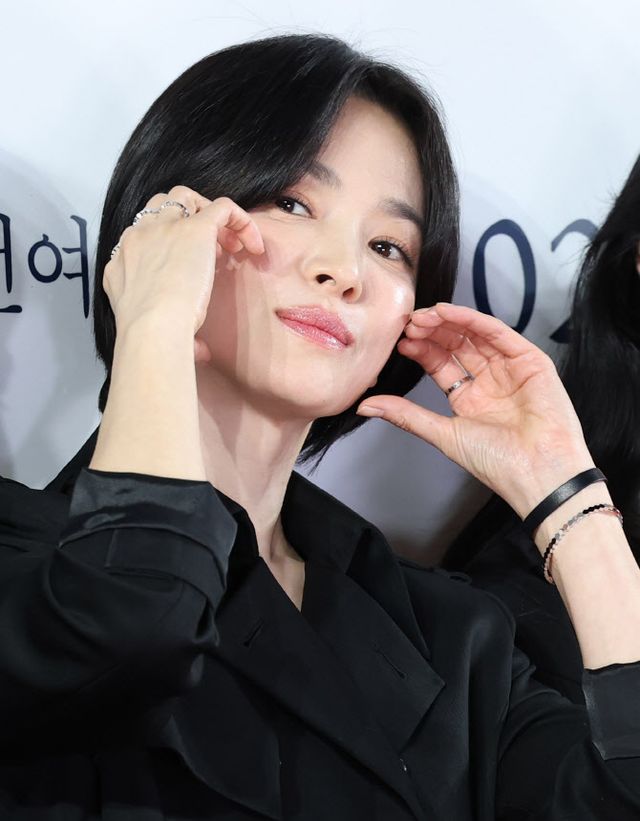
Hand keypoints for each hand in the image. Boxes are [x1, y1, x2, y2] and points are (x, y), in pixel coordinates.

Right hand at [103, 186, 263, 360]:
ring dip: (209, 214)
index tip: (191, 267)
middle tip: (212, 250)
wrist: (152, 327)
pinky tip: (253, 246)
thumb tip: (201, 352)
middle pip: (161, 206)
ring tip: (231, 244)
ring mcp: (166, 228)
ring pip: (186, 197)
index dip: (171, 244)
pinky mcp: (195, 229)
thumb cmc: (151, 336)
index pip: (146, 233)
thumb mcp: (152, 327)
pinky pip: (223, 208)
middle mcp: (139, 235)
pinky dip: (240, 220)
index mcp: (124, 257)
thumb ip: (177, 332)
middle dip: (187, 219)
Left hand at [357, 303, 594, 517]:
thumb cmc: (497, 462)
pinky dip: (474, 320)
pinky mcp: (531, 361)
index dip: (420, 350)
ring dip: (448, 322)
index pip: (441, 365)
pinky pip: (499, 333)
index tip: (399, 342)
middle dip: (431, 332)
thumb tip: (365, 405)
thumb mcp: (442, 433)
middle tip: (408, 325)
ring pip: (475, 335)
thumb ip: (405, 415)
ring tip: (422, 317)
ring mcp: (511, 369)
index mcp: (470, 399)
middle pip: (456, 346)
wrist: (537, 473)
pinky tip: (449, 313)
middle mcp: (490, 381)